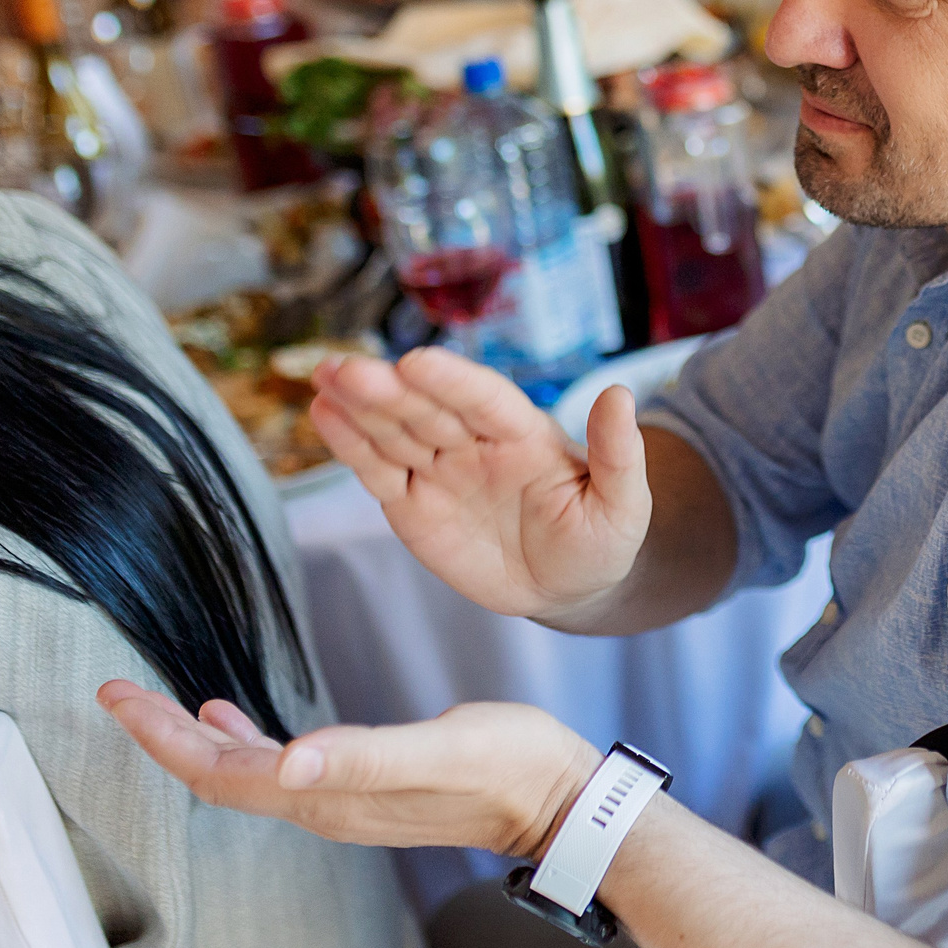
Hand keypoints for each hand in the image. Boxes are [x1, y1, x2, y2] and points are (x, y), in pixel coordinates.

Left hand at [97, 684, 597, 859]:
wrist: (557, 798)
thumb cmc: (508, 766)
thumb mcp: (440, 749)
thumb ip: (366, 755)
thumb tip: (286, 760)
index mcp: (328, 795)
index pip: (221, 774)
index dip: (166, 738)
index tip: (120, 698)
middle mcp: (322, 803)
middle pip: (220, 776)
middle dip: (164, 735)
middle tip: (117, 691)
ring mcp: (340, 798)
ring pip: (244, 774)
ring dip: (196, 740)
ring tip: (158, 703)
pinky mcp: (362, 784)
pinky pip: (279, 768)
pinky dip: (243, 742)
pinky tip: (235, 718)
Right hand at [310, 347, 651, 623]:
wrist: (567, 585)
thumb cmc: (599, 538)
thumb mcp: (623, 504)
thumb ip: (618, 454)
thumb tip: (622, 396)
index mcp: (525, 434)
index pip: (485, 400)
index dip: (452, 382)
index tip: (416, 362)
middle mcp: (476, 443)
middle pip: (428, 410)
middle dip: (388, 390)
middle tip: (348, 368)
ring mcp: (441, 470)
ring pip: (395, 433)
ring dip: (359, 406)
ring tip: (325, 377)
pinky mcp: (412, 504)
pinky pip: (379, 471)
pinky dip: (350, 445)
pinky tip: (323, 412)